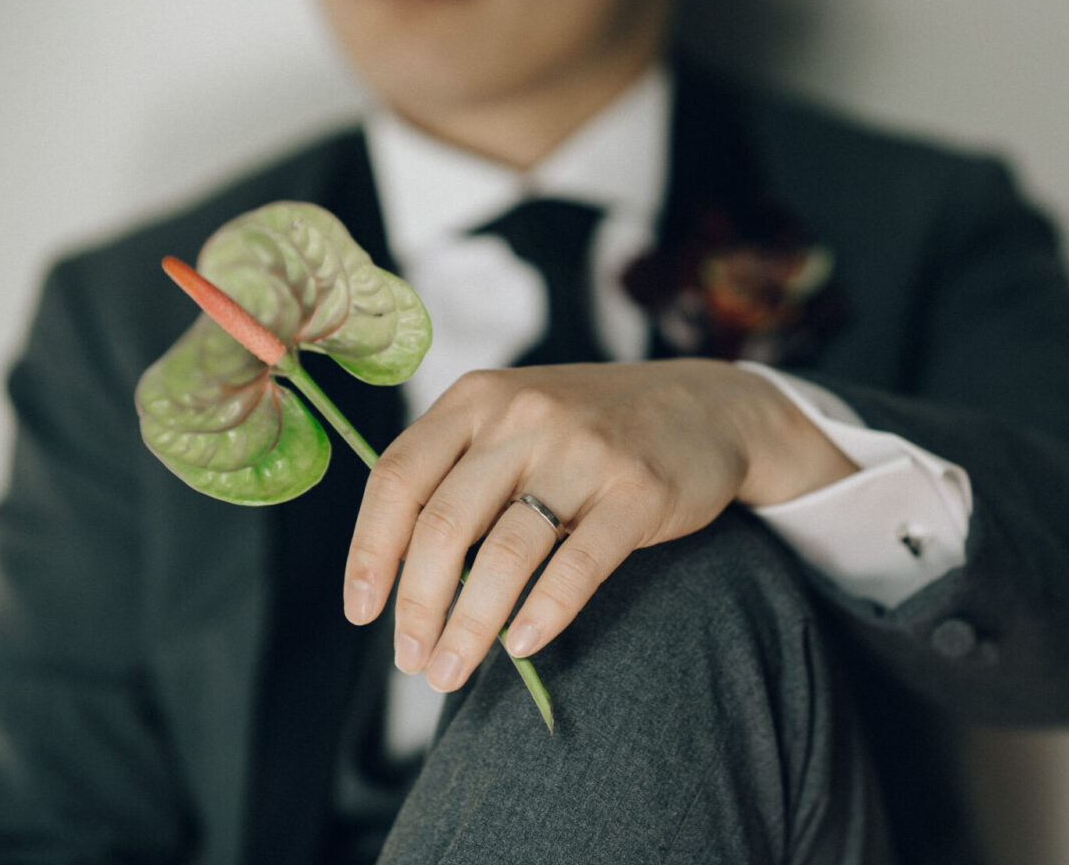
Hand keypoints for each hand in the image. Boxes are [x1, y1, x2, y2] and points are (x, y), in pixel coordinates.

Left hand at [342, 359, 856, 691]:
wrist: (707, 405)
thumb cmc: (595, 426)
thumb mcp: (519, 417)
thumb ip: (463, 470)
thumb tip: (403, 572)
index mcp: (479, 398)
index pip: (398, 477)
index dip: (370, 551)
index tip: (361, 610)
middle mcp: (525, 417)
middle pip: (444, 523)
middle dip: (416, 605)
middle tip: (412, 659)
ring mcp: (584, 452)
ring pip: (505, 552)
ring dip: (469, 625)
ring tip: (452, 671)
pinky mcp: (639, 490)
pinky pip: (579, 564)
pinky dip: (544, 612)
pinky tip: (522, 645)